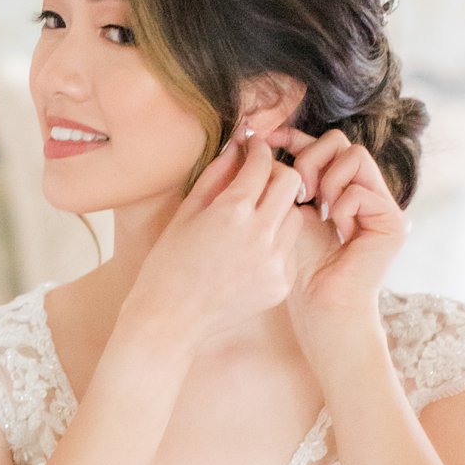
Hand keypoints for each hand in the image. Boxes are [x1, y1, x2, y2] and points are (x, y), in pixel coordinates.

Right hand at [119, 136, 306, 359]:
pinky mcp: (281, 283)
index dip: (258, 149)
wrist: (170, 319)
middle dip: (277, 172)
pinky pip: (289, 249)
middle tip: (260, 177)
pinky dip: (277, 241)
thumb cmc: (168, 264)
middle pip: (291, 183)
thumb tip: (237, 146)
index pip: (262, 163)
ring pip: (295, 216)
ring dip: (279, 208)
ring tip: (254, 217)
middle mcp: (260, 234)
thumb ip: (216, 175)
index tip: (253, 147)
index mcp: (232, 211)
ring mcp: (274, 262)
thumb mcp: (186, 212)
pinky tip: (251, 250)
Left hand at [272, 125, 405, 336]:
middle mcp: (368, 192)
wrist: (321, 306)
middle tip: (299, 190)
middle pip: (342, 141)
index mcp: (344, 189)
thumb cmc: (301, 267)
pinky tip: (337, 231)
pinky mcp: (393, 221)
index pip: (326, 146)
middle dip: (311, 158)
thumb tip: (272, 141)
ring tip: (319, 210)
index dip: (297, 137)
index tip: (268, 138)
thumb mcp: (291, 212)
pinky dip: (340, 208)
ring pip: (354, 156)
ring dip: (327, 180)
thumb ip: (290, 180)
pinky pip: (359, 190)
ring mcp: (384, 205)